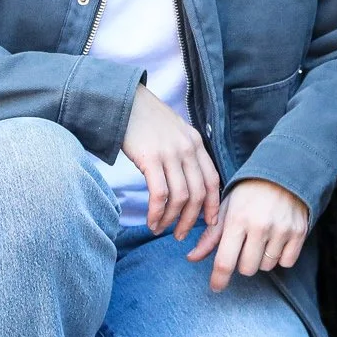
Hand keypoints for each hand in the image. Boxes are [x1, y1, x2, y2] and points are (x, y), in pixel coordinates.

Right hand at [120, 83, 219, 240]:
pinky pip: (159, 194)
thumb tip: (187, 183)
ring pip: (180, 197)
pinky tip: (151, 220)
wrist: (123, 101)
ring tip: (160, 230)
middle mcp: (188, 148)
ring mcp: (170, 153)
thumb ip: (185, 153)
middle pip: (198, 193)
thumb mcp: (175, 132)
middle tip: (181, 235)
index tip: (209, 223)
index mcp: (196, 143)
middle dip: (190, 220)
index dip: (212, 205)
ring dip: (171, 220)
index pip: (213, 180)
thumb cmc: (146, 120)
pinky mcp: (150, 158)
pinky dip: (157, 213)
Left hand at [188, 179, 311, 292]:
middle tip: (244, 247)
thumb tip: (192, 258)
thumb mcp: (226, 209)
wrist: (283, 173)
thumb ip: (210, 236)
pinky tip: (276, 242)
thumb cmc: (249, 193)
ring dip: (261, 259)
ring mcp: (281, 230)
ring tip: (261, 240)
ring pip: (266, 266)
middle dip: (242, 263)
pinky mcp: (299, 232)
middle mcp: (260, 226)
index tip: (216, 287)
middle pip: (247, 269)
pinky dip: (280, 257)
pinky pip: (287, 262)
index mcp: (237, 220)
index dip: (219, 279)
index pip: (225, 261)